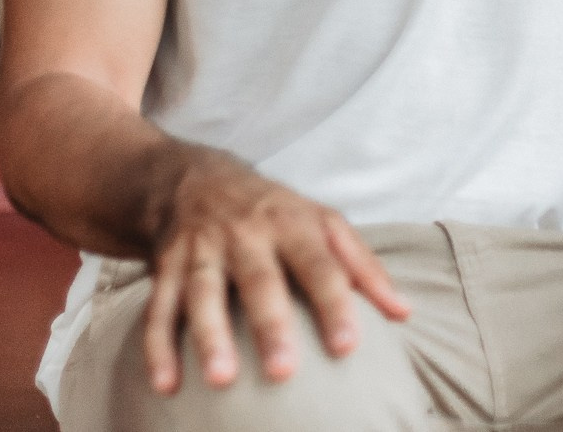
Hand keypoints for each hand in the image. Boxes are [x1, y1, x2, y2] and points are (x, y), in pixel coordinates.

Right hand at [141, 150, 410, 393]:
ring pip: (203, 291)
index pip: (319, 264)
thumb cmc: (275, 211)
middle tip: (283, 371)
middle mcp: (246, 232)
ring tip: (222, 381)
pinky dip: (157, 345)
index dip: (335, 303)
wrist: (196, 177)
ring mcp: (202, 247)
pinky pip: (159, 306)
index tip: (349, 348)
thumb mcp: (322, 222)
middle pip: (259, 279)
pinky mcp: (167, 265)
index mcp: (292, 223)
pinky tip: (166, 384)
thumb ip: (363, 267)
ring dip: (209, 335)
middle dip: (269, 324)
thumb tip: (404, 313)